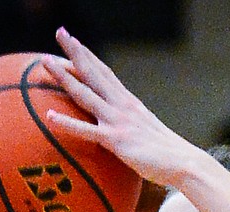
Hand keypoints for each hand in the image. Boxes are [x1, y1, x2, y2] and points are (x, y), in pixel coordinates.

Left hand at [42, 28, 201, 188]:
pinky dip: (67, 123)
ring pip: (85, 94)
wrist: (184, 162)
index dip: (88, 56)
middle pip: (93, 73)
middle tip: (60, 32)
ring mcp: (118, 121)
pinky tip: (48, 117)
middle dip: (75, 51)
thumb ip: (130, 123)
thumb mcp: (144, 130)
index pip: (104, 72)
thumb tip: (122, 126)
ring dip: (64, 77)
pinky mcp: (116, 140)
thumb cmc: (164, 152)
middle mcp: (122, 105)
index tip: (74, 41)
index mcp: (128, 101)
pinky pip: (86, 131)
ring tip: (46, 62)